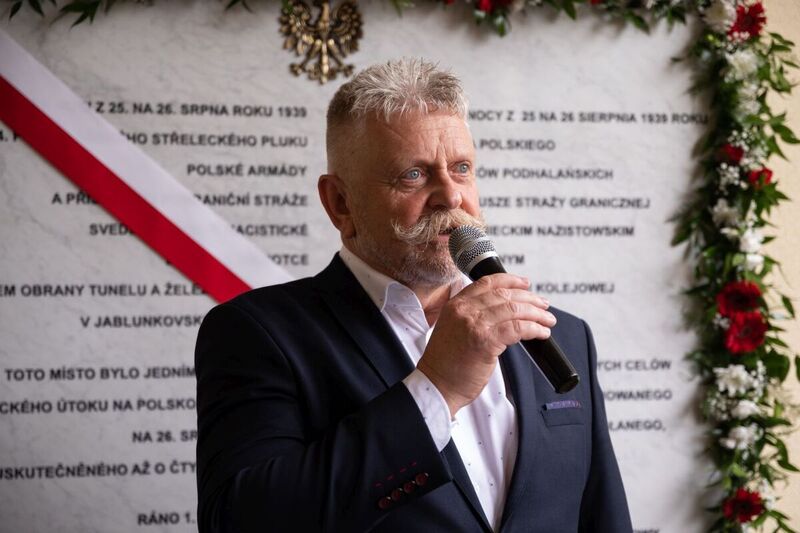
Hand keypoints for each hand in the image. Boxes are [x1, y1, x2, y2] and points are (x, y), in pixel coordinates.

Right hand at [417, 274, 554, 417]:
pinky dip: (534, 329)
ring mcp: (475, 324)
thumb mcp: (452, 328)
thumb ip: (471, 315)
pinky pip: (518, 329)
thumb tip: (502, 310)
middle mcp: (464, 310)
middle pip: (505, 295)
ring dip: (536, 314)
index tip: (525, 283)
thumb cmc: (446, 363)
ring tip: (548, 320)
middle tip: (543, 305)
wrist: (437, 384)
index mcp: (456, 304)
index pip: (487, 283)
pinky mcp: (486, 341)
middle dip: (529, 298)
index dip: (510, 280)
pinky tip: (542, 333)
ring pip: (515, 310)